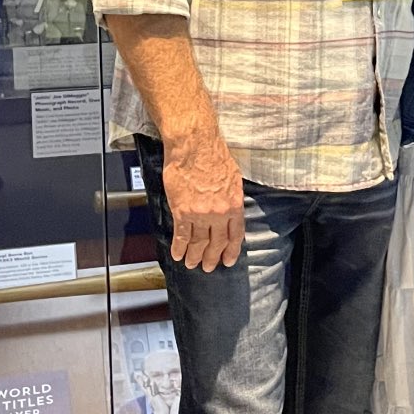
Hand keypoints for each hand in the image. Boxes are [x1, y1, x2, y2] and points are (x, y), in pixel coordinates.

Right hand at [162, 128, 244, 271]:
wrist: (194, 146)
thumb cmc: (214, 156)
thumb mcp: (233, 178)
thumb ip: (232, 198)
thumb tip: (231, 211)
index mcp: (234, 205)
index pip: (235, 235)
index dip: (231, 250)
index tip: (228, 260)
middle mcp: (218, 213)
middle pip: (216, 243)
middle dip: (212, 258)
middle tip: (209, 267)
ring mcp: (199, 214)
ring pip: (198, 243)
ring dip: (194, 256)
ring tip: (192, 264)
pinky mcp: (181, 211)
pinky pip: (180, 235)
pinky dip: (178, 247)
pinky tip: (177, 254)